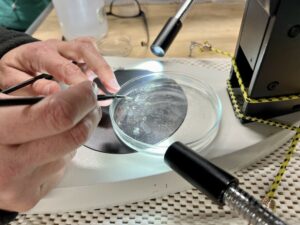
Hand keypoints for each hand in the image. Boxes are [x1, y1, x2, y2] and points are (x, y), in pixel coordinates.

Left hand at [0, 37, 119, 95]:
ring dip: (104, 68)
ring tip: (112, 88)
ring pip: (92, 49)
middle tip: (113, 86)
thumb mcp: (13, 80)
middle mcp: (57, 47)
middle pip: (85, 49)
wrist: (16, 57)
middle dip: (102, 68)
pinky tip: (104, 85)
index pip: (64, 66)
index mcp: (40, 53)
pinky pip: (92, 55)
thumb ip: (33, 87)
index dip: (79, 81)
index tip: (89, 96)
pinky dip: (100, 69)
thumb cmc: (14, 70)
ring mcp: (68, 48)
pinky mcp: (75, 53)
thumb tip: (56, 93)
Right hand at [0, 81, 100, 211]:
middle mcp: (8, 164)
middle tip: (89, 104)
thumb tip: (72, 92)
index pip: (59, 115)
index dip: (82, 99)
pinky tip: (40, 150)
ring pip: (70, 153)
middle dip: (90, 115)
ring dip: (70, 136)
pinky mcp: (27, 198)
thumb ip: (30, 96)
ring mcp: (19, 185)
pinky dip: (58, 156)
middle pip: (75, 136)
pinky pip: (59, 170)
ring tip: (50, 129)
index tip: (88, 89)